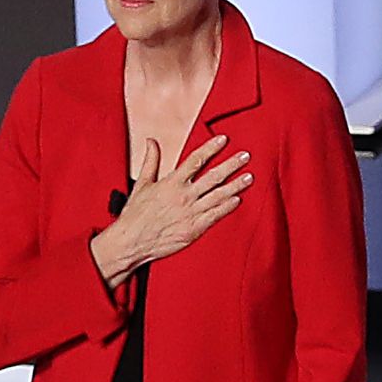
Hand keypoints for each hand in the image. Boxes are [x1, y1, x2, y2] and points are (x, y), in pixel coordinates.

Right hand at [90, 135, 251, 288]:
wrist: (131, 241)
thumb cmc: (135, 214)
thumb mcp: (141, 183)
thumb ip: (151, 161)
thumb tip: (151, 141)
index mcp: (171, 183)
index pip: (196, 160)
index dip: (211, 148)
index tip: (223, 140)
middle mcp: (184, 196)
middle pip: (213, 176)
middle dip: (232, 164)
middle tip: (245, 156)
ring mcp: (191, 213)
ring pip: (219, 195)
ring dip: (236, 185)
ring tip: (249, 177)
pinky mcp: (194, 229)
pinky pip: (215, 216)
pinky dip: (227, 207)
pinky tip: (237, 199)